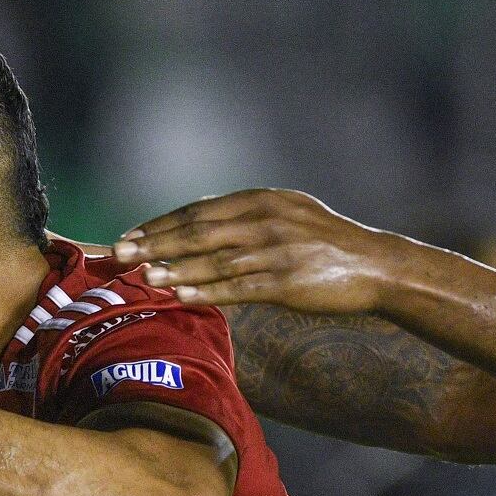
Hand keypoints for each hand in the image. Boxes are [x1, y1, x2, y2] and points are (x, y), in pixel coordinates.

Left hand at [112, 188, 407, 312]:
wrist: (377, 266)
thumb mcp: (287, 213)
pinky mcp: (287, 281)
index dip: (160, 223)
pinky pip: (238, 287)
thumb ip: (244, 214)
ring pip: (214, 259)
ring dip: (173, 267)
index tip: (128, 235)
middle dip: (154, 242)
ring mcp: (276, 250)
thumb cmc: (326, 243)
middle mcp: (265, 220)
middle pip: (198, 231)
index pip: (199, 211)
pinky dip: (206, 290)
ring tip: (141, 275)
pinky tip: (179, 294)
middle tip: (117, 254)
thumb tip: (198, 216)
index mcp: (262, 201)